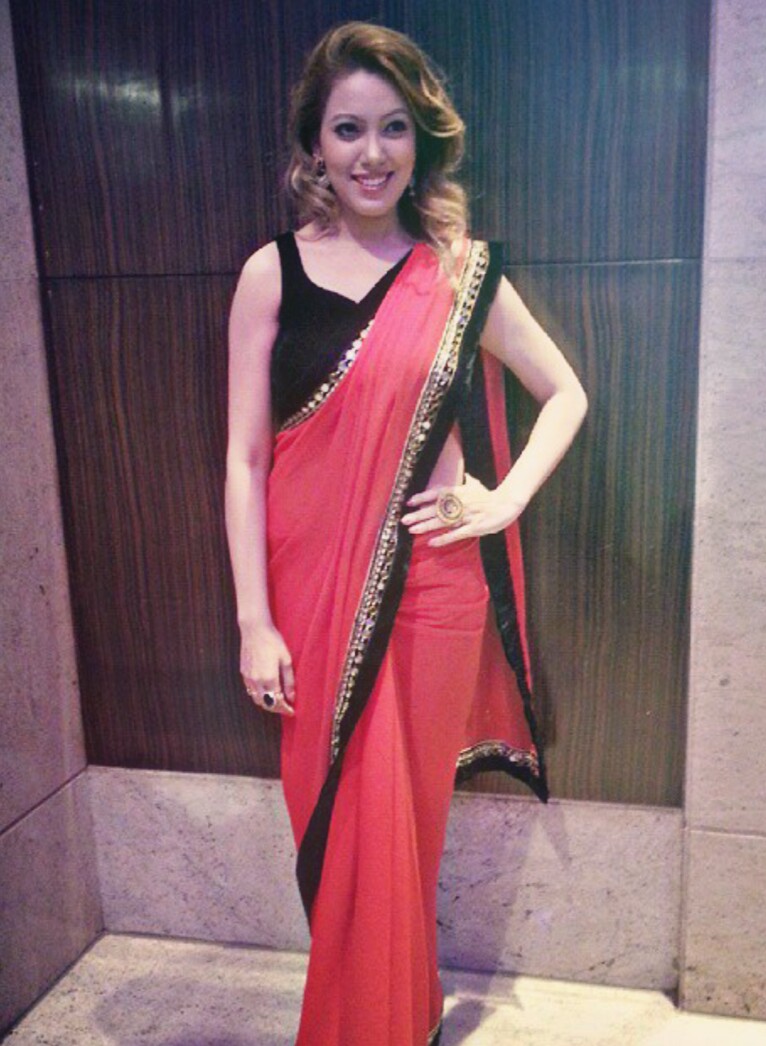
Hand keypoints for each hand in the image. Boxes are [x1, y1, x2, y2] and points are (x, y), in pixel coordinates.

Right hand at [240, 621, 294, 715]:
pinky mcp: (243, 673)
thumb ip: (289, 680)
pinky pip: (250, 690)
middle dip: (276, 708)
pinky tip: (265, 690)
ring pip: (256, 699)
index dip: (285, 709)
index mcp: (269, 678)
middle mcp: (257, 681)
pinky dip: (258, 695)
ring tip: (276, 701)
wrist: (254, 629)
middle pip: (266, 704)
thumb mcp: (286, 660)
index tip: (291, 711)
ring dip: (266, 703)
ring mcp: (248, 677)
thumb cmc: (273, 641)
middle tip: (285, 708)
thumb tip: (291, 697)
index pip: (278, 701)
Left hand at [401, 473, 526, 546]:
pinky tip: (432, 542)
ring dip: (426, 526)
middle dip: (419, 515)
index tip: (409, 502)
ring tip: (413, 530)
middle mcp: (459, 503)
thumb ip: (468, 482)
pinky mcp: (473, 528)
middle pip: (436, 509)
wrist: (507, 504)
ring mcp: (466, 516)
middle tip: (404, 520)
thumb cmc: (490, 496)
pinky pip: (456, 534)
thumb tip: (466, 476)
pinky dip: (443, 538)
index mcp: (459, 492)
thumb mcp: (477, 486)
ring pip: (443, 522)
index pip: (437, 493)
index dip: (422, 497)